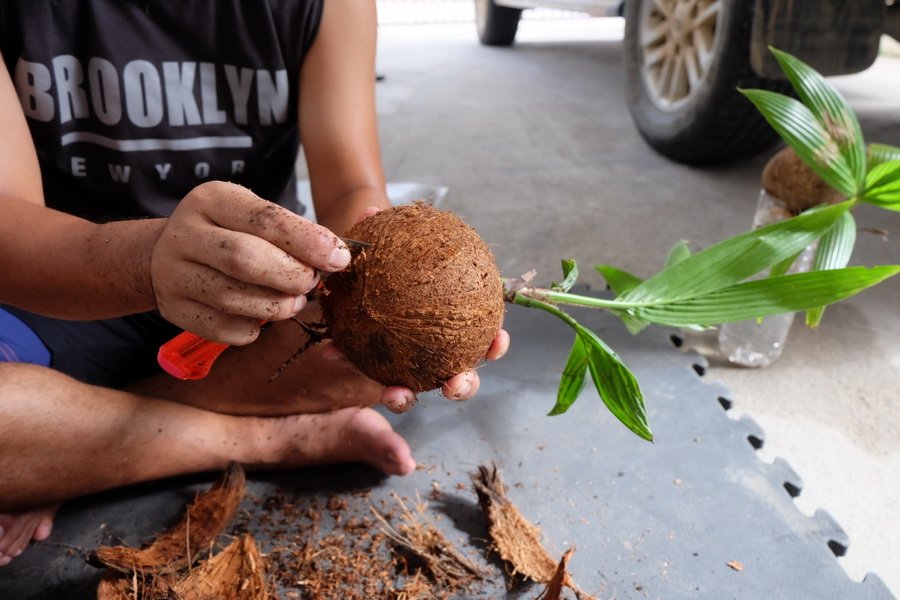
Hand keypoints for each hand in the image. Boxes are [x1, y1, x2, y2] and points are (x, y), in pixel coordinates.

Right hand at [150, 181, 350, 344]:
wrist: (169, 253)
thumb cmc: (230, 233)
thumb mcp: (254, 216)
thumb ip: (294, 232)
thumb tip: (339, 256)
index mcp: (212, 199)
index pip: (265, 220)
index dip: (308, 242)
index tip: (338, 258)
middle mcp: (184, 233)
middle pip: (244, 258)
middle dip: (290, 275)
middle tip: (310, 283)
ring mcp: (171, 272)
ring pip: (231, 297)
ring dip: (276, 306)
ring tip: (293, 302)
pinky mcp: (172, 308)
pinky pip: (220, 328)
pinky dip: (251, 329)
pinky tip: (262, 318)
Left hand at [351, 206, 510, 412]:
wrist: (357, 263)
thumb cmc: (387, 253)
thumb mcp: (387, 239)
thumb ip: (382, 227)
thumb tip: (371, 210)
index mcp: (457, 321)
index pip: (485, 336)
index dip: (494, 344)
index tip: (496, 341)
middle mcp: (438, 348)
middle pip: (459, 374)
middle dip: (462, 385)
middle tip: (453, 384)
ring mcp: (408, 361)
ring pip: (414, 385)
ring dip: (406, 397)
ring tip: (394, 394)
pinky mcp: (370, 360)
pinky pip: (360, 363)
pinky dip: (346, 357)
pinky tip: (330, 351)